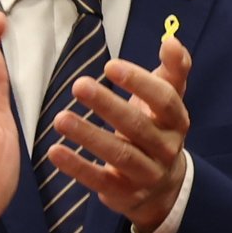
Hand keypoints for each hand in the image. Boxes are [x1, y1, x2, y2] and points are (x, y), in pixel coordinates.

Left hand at [42, 42, 193, 232]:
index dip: (140, 83)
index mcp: (176, 121)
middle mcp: (165, 148)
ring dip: (89, 135)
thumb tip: (172, 40)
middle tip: (79, 85)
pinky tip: (55, 151)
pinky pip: (99, 180)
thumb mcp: (167, 101)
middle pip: (138, 126)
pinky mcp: (124, 192)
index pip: (164, 100)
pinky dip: (77, 167)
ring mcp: (146, 174)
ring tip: (61, 118)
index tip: (111, 65)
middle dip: (108, 105)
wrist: (162, 188)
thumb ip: (173, 70)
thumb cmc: (157, 130)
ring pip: (119, 154)